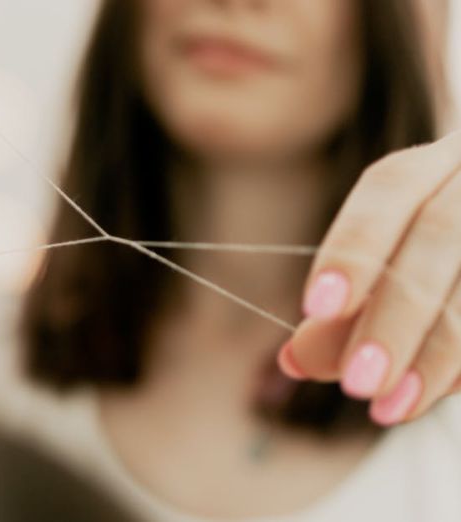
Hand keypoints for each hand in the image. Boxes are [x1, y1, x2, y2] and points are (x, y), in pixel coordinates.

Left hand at [280, 131, 460, 425]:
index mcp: (438, 163)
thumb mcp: (391, 268)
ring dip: (437, 354)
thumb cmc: (441, 259)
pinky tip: (435, 392)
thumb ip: (341, 312)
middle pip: (441, 236)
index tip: (314, 306)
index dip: (353, 245)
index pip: (390, 187)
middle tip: (355, 384)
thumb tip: (294, 358)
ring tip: (389, 407)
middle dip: (394, 317)